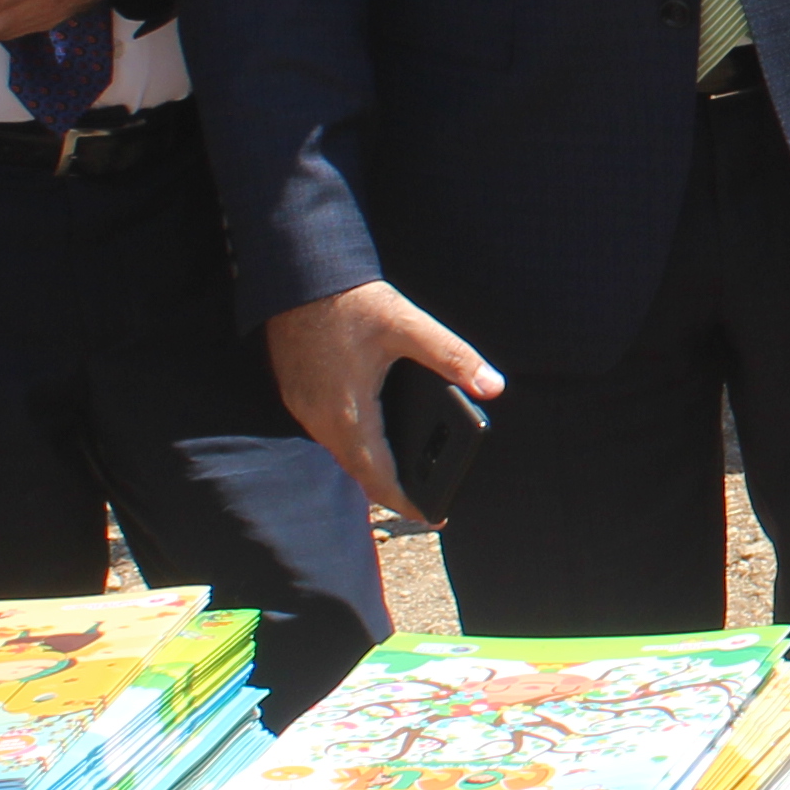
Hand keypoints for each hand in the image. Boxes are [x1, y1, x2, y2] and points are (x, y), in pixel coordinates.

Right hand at [266, 279, 499, 525]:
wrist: (296, 274)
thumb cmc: (349, 299)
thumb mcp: (407, 324)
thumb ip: (451, 356)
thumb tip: (493, 385)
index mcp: (348, 413)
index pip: (379, 477)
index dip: (406, 502)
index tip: (432, 516)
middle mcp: (320, 419)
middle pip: (359, 471)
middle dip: (391, 490)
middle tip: (424, 500)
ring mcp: (303, 408)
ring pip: (341, 453)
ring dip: (370, 467)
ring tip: (403, 472)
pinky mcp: (297, 393)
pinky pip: (327, 432)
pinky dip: (352, 443)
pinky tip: (373, 433)